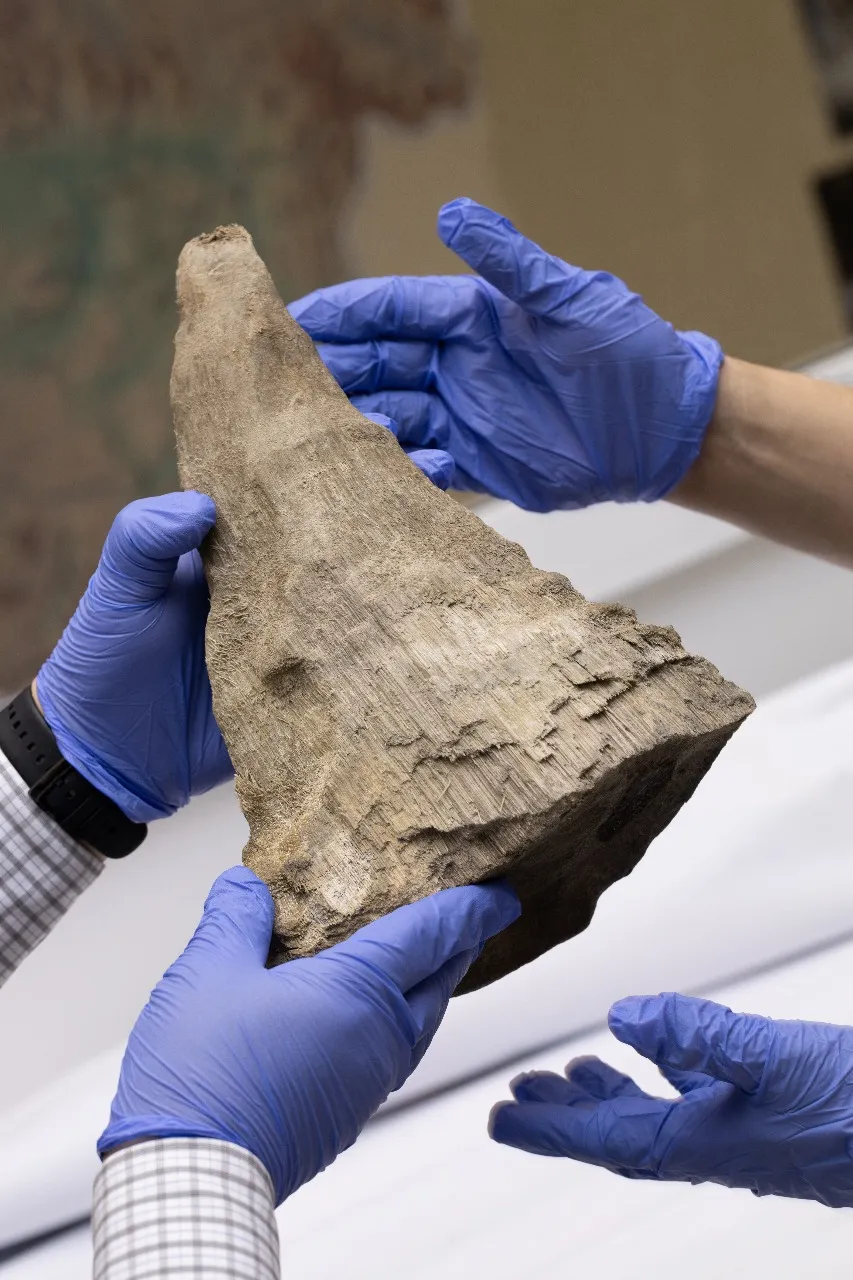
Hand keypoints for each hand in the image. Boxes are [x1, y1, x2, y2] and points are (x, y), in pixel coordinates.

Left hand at [35, 419, 451, 822]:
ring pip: (360, 591)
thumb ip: (145, 538)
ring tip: (453, 530)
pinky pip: (358, 658)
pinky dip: (396, 637)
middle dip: (391, 499)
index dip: (325, 459)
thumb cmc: (103, 660)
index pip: (288, 490)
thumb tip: (203, 503)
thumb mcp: (116, 588)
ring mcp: (299, 635)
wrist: (108, 760)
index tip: (370, 427)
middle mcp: (277, 585)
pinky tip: (435, 616)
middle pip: (340, 534)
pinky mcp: (310, 688)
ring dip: (404, 563)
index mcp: (235, 548)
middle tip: (443, 465)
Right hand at [99, 867, 519, 1204]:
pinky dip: (395, 1026)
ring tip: (421, 968)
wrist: (193, 1174)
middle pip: (438, 984)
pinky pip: (390, 1058)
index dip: (469, 911)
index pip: (431, 936)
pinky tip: (364, 1022)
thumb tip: (245, 885)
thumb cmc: (205, 1074)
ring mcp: (365, 1083)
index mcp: (358, 993)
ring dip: (428, 991)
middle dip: (460, 949)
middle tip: (472, 923)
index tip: (500, 896)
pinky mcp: (344, 1116)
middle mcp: (378, 1039)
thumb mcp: (208, 971)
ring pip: (418, 1026)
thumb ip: (236, 919)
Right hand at [290, 198, 723, 512]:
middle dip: (328, 372)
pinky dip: (397, 472)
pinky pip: (424, 468)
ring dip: (353, 425)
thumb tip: (450, 212)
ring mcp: (464, 416)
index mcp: (472, 317)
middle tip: (273, 386)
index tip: (287, 319)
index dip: (341, 314)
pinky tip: (368, 478)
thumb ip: (510, 263)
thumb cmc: (628, 351)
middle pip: (377, 364)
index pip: (391, 309)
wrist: (664, 429)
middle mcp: (457, 365)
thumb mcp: (570, 298)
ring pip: (390, 416)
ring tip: (308, 439)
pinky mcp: (480, 465)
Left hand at [490, 992, 852, 1207]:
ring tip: (570, 1071)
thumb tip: (618, 1016)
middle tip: (517, 1095)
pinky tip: (655, 1045)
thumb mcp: (773, 1058)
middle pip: (620, 1131)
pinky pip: (699, 1090)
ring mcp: (744, 1129)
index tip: (496, 1121)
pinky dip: (668, 1067)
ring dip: (609, 1091)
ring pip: (656, 1112)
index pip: (605, 1140)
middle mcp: (715, 1142)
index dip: (548, 1129)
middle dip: (566, 1114)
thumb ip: (695, 1035)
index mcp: (704, 1144)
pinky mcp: (771, 1108)